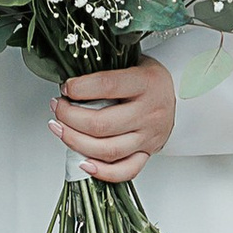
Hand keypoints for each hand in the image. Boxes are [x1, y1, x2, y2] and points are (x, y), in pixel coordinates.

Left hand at [51, 59, 176, 184]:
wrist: (174, 93)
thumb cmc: (148, 77)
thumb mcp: (132, 61)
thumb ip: (105, 69)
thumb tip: (70, 81)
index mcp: (146, 83)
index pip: (107, 86)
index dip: (80, 88)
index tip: (66, 87)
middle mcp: (149, 112)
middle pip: (101, 124)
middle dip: (70, 117)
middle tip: (57, 108)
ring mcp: (148, 136)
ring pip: (108, 150)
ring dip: (75, 142)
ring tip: (60, 129)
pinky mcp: (147, 153)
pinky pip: (125, 170)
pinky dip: (102, 171)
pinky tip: (83, 162)